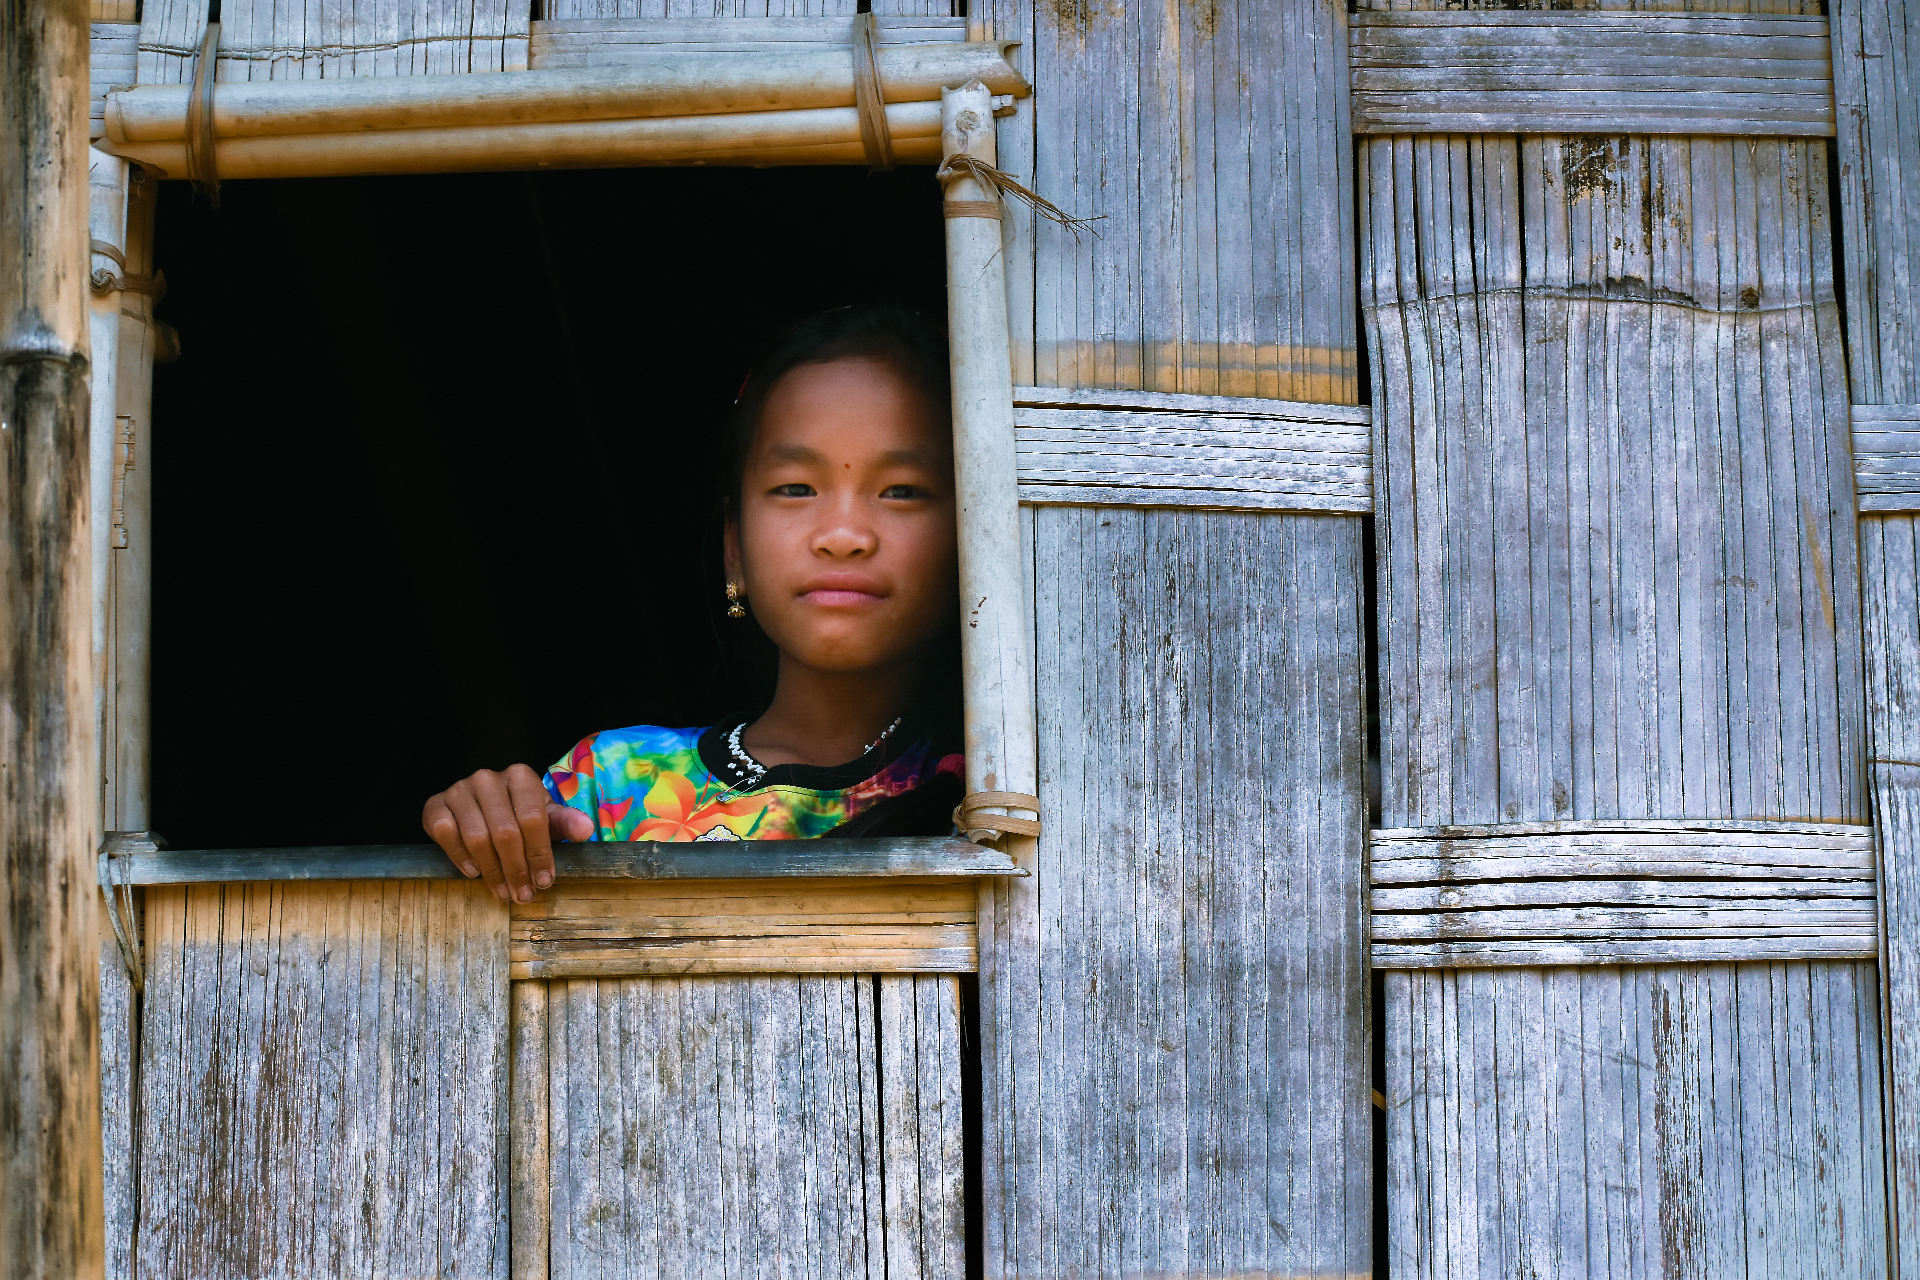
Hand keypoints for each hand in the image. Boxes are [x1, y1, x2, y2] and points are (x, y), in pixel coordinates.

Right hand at [422, 764, 594, 902]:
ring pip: (477, 837)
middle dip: (517, 870)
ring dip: (492, 871)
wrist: (481, 806)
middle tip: (523, 896)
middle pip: (506, 832)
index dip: (540, 854)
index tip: (545, 882)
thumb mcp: (545, 817)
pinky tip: (474, 872)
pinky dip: (460, 856)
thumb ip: (565, 823)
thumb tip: (585, 829)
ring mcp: (459, 790)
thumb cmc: (519, 814)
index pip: (534, 819)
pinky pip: (445, 833)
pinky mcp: (435, 804)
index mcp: (520, 776)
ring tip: (503, 892)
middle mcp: (487, 778)